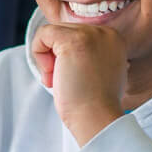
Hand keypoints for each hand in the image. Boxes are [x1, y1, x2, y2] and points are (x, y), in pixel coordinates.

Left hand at [31, 23, 126, 145]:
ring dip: (47, 58)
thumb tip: (62, 50)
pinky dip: (38, 53)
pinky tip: (49, 75)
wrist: (97, 119)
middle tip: (63, 82)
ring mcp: (91, 35)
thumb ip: (88, 55)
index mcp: (113, 39)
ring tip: (57, 80)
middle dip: (56, 58)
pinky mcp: (73, 40)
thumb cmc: (94, 104)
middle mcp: (105, 33)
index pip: (77, 34)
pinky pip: (43, 34)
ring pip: (52, 32)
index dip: (66, 57)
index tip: (72, 79)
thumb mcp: (99, 72)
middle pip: (64, 32)